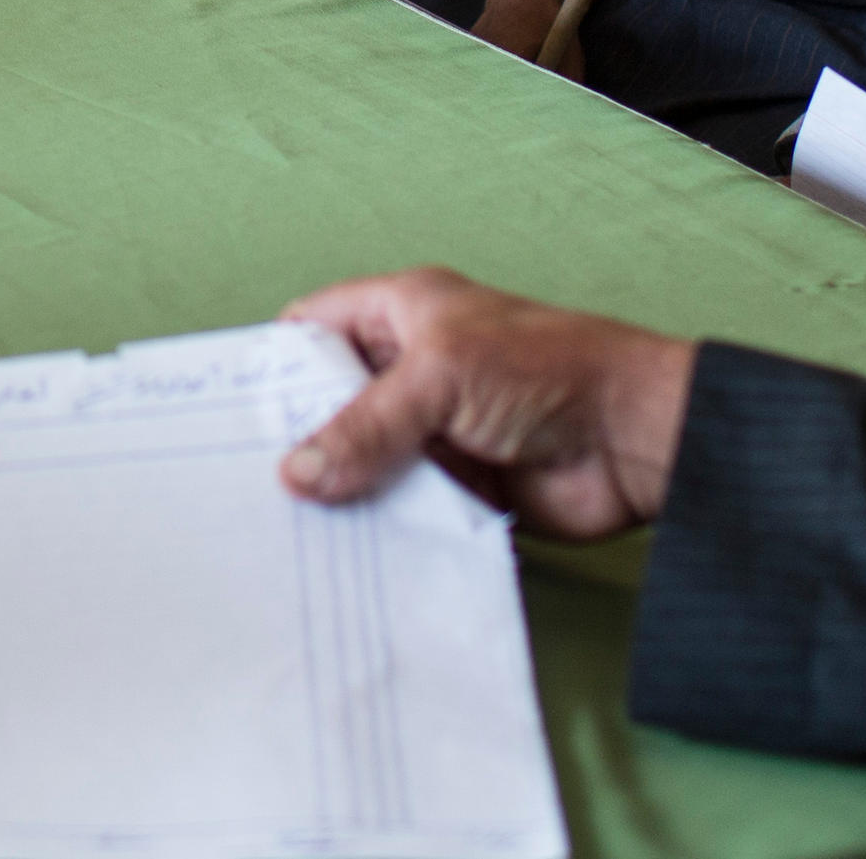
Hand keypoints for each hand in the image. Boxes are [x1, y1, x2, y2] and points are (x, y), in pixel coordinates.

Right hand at [276, 268, 696, 540]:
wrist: (633, 440)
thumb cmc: (549, 371)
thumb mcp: (441, 379)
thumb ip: (365, 426)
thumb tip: (298, 473)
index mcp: (404, 312)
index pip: (316, 327)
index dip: (276, 365)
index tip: (232, 415)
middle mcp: (414, 367)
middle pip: (333, 401)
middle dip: (299, 439)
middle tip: (247, 485)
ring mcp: (435, 429)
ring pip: (364, 460)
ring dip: (339, 491)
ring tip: (281, 531)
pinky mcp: (458, 484)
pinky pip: (400, 506)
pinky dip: (377, 526)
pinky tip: (342, 554)